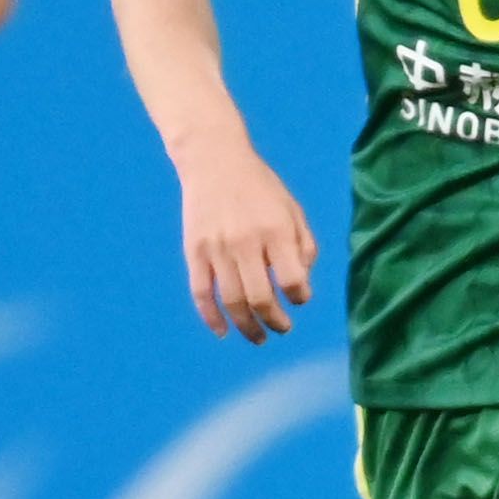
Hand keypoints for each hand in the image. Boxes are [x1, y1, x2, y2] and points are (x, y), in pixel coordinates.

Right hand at [175, 141, 318, 341]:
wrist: (214, 161)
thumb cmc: (260, 187)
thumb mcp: (292, 208)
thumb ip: (303, 245)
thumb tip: (301, 285)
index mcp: (275, 230)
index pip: (292, 279)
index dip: (299, 296)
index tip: (299, 299)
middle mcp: (245, 242)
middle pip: (261, 298)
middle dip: (275, 321)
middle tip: (283, 328)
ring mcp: (216, 249)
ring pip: (232, 301)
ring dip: (247, 327)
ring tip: (258, 337)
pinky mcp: (194, 252)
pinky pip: (201, 293)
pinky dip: (211, 318)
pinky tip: (224, 331)